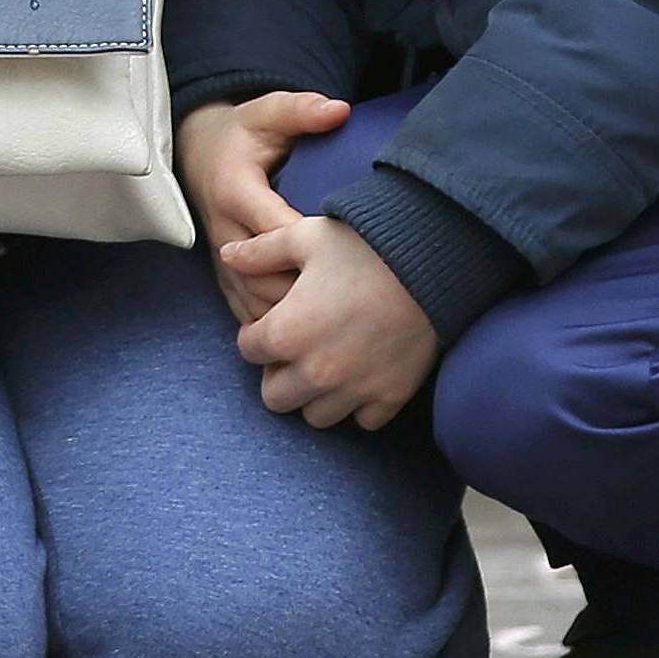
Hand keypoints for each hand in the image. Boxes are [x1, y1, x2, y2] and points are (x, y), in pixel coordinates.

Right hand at [176, 91, 351, 323]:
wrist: (197, 152)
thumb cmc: (242, 133)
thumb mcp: (267, 112)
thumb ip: (302, 110)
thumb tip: (341, 109)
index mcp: (236, 191)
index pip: (275, 229)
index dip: (311, 249)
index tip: (352, 257)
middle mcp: (224, 230)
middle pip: (264, 277)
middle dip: (305, 293)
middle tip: (354, 304)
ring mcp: (221, 258)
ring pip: (254, 302)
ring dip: (291, 316)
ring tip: (336, 325)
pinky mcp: (223, 274)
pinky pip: (244, 310)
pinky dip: (274, 324)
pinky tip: (307, 333)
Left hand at [227, 217, 439, 429]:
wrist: (431, 262)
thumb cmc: (363, 244)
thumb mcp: (305, 237)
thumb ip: (261, 251)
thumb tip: (227, 254)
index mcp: (286, 333)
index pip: (248, 350)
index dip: (257, 333)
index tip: (273, 321)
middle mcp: (315, 371)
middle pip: (275, 396)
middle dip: (278, 374)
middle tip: (297, 348)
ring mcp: (354, 390)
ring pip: (315, 416)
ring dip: (315, 395)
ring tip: (328, 363)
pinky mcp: (389, 398)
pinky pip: (361, 420)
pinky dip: (358, 404)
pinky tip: (363, 373)